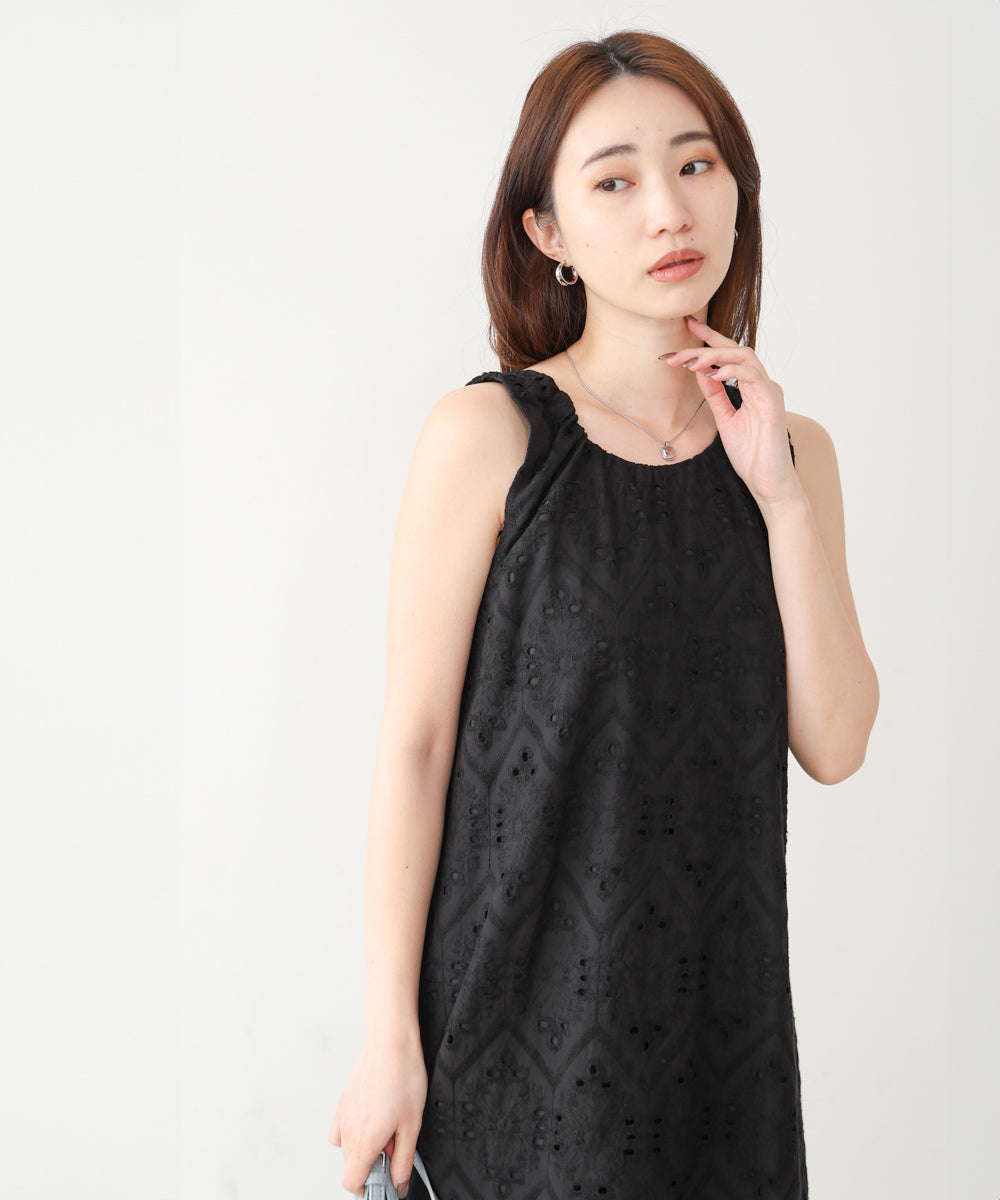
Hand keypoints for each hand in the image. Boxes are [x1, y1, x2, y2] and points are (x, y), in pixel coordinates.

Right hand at [329, 1031, 427, 1197]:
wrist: (391, 1042)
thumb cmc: (403, 1076)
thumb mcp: (412, 1124)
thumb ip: (403, 1160)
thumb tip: (399, 1184)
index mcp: (365, 1139)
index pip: (351, 1182)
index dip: (368, 1189)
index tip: (384, 1183)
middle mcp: (349, 1129)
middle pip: (351, 1166)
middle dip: (372, 1165)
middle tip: (395, 1146)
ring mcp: (343, 1114)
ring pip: (346, 1148)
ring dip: (363, 1148)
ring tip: (386, 1129)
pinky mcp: (343, 1102)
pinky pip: (340, 1129)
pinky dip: (352, 1133)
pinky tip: (371, 1120)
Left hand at [664, 315, 800, 509]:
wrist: (768, 483)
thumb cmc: (751, 455)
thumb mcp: (725, 420)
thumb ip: (715, 395)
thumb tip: (701, 371)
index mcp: (751, 388)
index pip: (730, 355)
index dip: (709, 338)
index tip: (686, 326)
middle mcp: (762, 384)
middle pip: (735, 350)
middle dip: (705, 346)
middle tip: (678, 351)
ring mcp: (769, 392)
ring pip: (745, 357)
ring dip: (716, 356)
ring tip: (692, 361)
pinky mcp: (773, 403)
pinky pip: (754, 378)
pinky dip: (734, 371)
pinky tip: (715, 374)